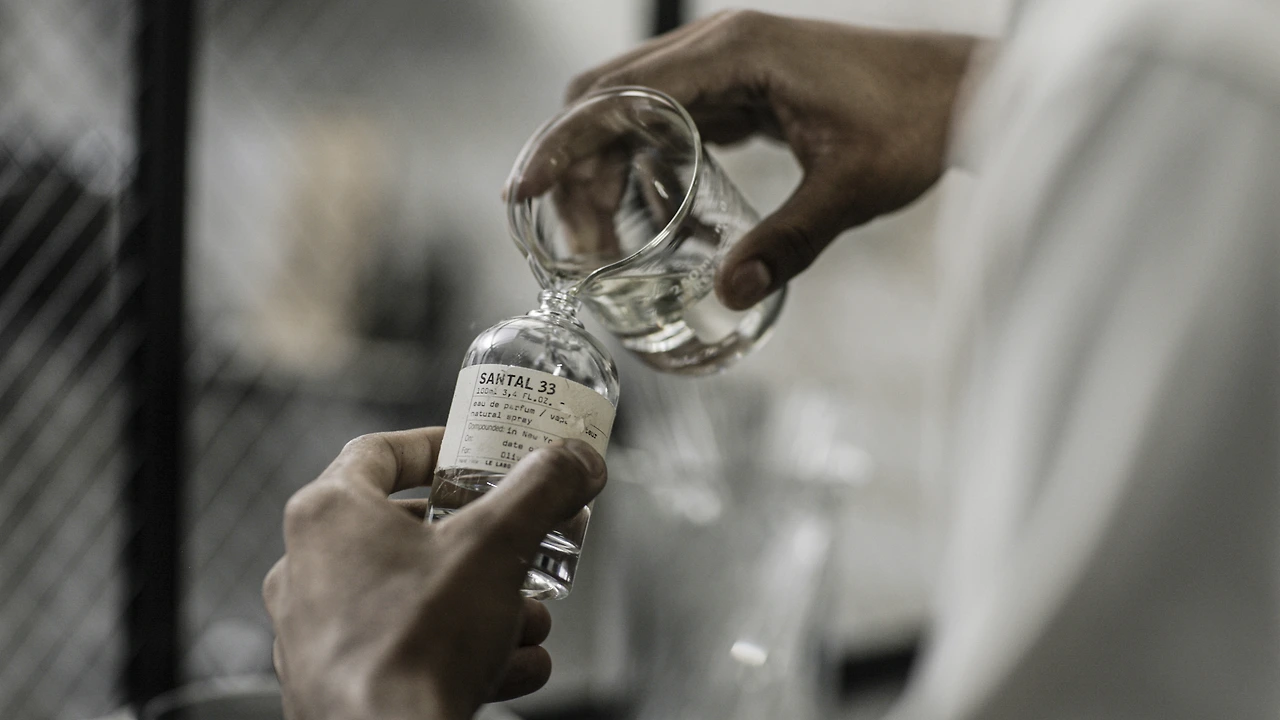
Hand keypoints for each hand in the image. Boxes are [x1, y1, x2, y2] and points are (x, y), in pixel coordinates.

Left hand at [263, 429, 606, 719]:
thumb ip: (542, 490)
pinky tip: (514, 666)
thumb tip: (575, 461)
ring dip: (481, 603)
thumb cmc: (415, 643)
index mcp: (328, 515)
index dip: (433, 447)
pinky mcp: (334, 682)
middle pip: (406, 533)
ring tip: (529, 619)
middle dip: (479, 544)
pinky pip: (405, 651)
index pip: (378, 452)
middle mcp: (308, 568)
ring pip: (412, 599)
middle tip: (518, 544)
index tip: (472, 455)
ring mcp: (316, 631)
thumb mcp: (498, 545)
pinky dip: (460, 652)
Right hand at [561, 10, 975, 308]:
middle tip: (577, 245)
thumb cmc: (920, 124)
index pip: (620, 93)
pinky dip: (647, 164)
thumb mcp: (853, 189)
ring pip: (634, 111)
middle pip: (609, 98)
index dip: (564, 143)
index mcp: (737, 52)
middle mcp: (721, 46)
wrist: (966, 92)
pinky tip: (657, 215)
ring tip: (608, 243)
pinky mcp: (742, 85)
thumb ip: (790, 242)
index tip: (523, 191)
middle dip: (578, 169)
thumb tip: (727, 293)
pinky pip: (670, 119)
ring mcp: (729, 63)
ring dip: (609, 171)